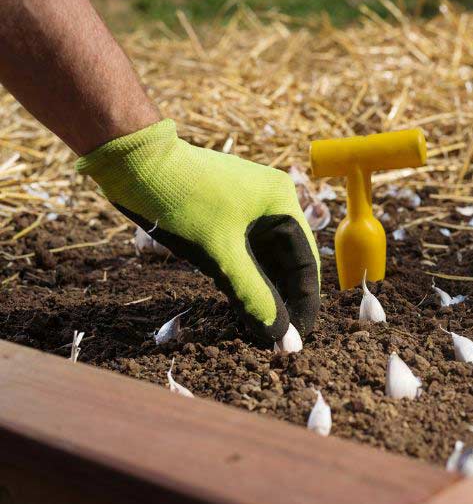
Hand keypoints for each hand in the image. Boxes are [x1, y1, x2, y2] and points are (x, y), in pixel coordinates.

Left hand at [76, 119, 319, 342]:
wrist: (133, 162)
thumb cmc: (181, 200)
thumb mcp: (219, 254)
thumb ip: (254, 296)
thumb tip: (282, 338)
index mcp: (282, 203)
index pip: (307, 261)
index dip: (304, 302)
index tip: (298, 337)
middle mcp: (273, 203)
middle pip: (288, 262)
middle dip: (283, 301)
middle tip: (277, 340)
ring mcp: (250, 208)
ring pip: (266, 260)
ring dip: (263, 294)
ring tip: (259, 331)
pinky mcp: (228, 214)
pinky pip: (246, 253)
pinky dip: (245, 280)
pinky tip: (241, 309)